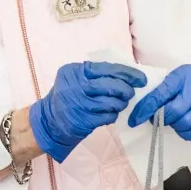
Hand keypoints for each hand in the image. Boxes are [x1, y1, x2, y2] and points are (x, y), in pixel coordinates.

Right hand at [29, 61, 146, 161]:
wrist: (49, 120)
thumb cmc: (67, 96)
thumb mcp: (75, 78)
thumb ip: (95, 74)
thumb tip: (127, 75)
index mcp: (75, 71)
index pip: (107, 68)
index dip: (127, 73)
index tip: (140, 79)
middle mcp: (76, 86)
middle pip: (112, 85)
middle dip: (126, 90)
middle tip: (130, 93)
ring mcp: (80, 104)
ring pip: (112, 102)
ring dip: (120, 103)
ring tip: (119, 103)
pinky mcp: (84, 120)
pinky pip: (108, 116)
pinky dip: (113, 114)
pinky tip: (109, 113)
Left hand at [128, 64, 190, 140]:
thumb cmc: (190, 87)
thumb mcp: (176, 80)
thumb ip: (160, 91)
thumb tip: (141, 108)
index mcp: (182, 76)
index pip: (161, 93)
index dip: (146, 107)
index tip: (134, 119)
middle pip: (174, 110)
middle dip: (162, 118)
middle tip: (157, 118)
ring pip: (185, 122)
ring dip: (174, 125)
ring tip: (173, 120)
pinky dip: (184, 133)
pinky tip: (183, 127)